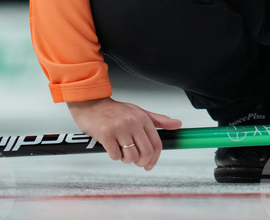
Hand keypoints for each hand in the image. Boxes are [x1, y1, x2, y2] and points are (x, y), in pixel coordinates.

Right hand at [67, 97, 181, 170]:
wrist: (91, 104)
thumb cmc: (115, 110)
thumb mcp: (139, 111)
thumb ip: (158, 120)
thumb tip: (177, 124)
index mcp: (143, 118)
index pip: (156, 144)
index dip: (155, 159)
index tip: (150, 165)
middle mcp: (133, 123)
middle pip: (145, 153)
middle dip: (141, 162)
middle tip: (136, 162)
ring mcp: (119, 129)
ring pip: (130, 156)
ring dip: (126, 159)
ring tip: (121, 151)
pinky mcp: (106, 135)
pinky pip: (115, 156)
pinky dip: (114, 156)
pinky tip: (111, 147)